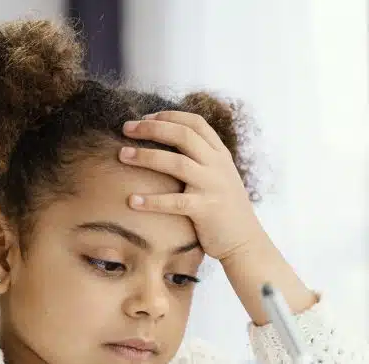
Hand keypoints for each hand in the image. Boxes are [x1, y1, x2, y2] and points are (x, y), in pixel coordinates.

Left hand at [119, 111, 261, 259]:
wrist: (246, 242)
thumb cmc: (225, 210)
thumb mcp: (219, 177)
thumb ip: (202, 159)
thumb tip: (170, 144)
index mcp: (220, 155)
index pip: (195, 123)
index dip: (169, 116)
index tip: (145, 117)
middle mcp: (218, 166)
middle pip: (183, 135)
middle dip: (151, 128)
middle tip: (126, 128)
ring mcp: (213, 186)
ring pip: (176, 163)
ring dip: (146, 156)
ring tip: (122, 155)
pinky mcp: (206, 210)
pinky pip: (174, 202)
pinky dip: (151, 201)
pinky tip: (132, 200)